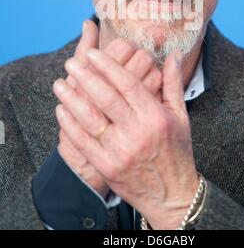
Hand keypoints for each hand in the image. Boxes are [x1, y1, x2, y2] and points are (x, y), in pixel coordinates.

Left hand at [56, 45, 197, 228]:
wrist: (172, 194)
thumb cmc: (176, 150)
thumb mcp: (181, 116)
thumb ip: (173, 84)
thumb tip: (173, 55)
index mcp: (155, 116)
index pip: (128, 84)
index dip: (108, 66)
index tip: (92, 53)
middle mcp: (137, 132)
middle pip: (106, 98)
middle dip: (85, 77)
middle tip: (70, 63)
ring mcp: (120, 151)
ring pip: (90, 119)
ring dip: (71, 98)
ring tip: (59, 83)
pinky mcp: (107, 166)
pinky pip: (83, 142)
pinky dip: (69, 124)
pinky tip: (62, 110)